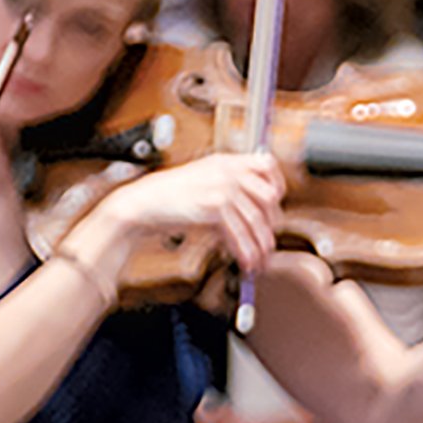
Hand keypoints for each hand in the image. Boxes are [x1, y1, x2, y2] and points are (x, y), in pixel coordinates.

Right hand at [95, 151, 283, 277]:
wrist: (144, 203)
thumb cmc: (171, 196)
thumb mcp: (204, 179)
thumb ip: (230, 185)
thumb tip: (257, 209)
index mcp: (227, 160)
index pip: (267, 165)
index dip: (278, 186)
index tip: (277, 206)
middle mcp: (228, 170)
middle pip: (268, 197)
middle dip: (271, 225)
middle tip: (268, 242)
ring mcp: (222, 187)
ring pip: (256, 221)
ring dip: (260, 245)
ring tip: (260, 261)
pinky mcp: (214, 207)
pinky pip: (239, 233)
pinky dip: (245, 251)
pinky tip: (245, 262)